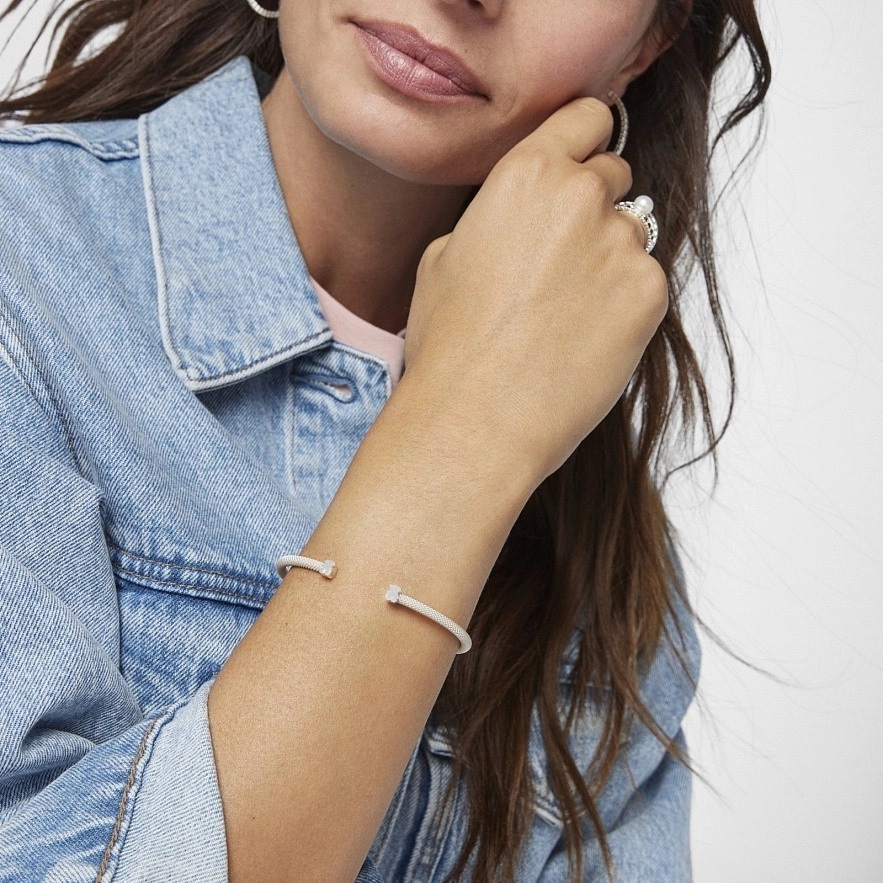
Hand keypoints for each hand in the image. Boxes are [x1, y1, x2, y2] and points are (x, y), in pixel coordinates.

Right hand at [402, 96, 667, 483]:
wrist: (478, 419)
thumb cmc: (450, 345)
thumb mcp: (444, 257)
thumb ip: (497, 215)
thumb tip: (521, 217)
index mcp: (527, 174)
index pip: (585, 118)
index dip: (582, 141)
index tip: (579, 162)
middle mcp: (583, 196)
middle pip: (613, 176)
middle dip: (591, 207)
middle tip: (559, 263)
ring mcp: (623, 246)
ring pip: (631, 234)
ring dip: (608, 258)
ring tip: (565, 312)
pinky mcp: (650, 296)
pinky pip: (645, 282)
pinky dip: (623, 303)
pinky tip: (583, 337)